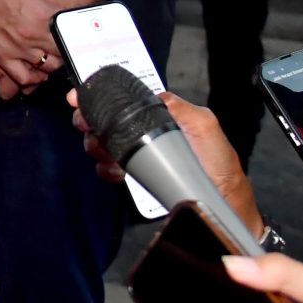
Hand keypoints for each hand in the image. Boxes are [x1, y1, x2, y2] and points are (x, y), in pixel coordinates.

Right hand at [0, 0, 89, 86]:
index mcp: (41, 14)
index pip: (73, 32)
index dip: (84, 31)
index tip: (89, 29)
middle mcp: (29, 36)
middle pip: (63, 53)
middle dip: (71, 47)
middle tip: (75, 40)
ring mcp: (12, 48)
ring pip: (46, 67)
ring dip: (55, 61)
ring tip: (57, 50)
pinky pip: (22, 78)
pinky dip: (34, 77)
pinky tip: (38, 68)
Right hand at [67, 88, 263, 235]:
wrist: (223, 208)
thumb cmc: (219, 166)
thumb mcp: (204, 125)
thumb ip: (176, 106)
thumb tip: (148, 94)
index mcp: (159, 115)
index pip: (123, 100)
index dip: (99, 97)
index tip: (79, 98)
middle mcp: (145, 132)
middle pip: (106, 119)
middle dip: (91, 121)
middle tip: (86, 127)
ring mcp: (138, 155)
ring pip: (102, 142)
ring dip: (96, 145)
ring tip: (104, 153)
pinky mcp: (134, 178)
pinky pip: (108, 167)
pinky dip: (104, 168)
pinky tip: (113, 171)